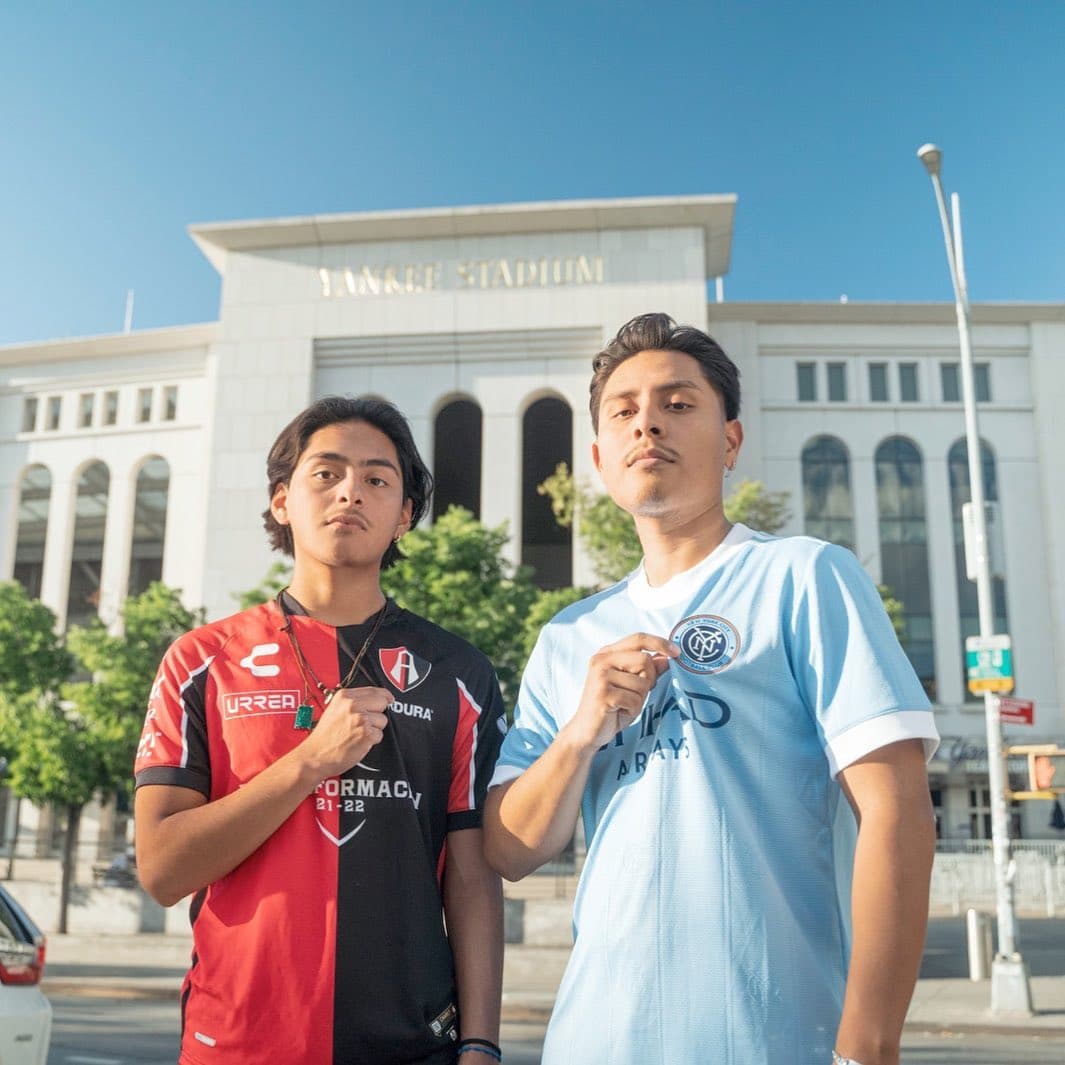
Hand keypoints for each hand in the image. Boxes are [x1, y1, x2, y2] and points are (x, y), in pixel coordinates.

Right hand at [299, 686, 391, 777]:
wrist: (314, 756)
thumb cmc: (324, 737)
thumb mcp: (335, 709)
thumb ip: (353, 701)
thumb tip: (378, 698)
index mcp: (345, 696)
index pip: (374, 690)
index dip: (384, 696)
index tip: (389, 699)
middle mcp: (353, 705)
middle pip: (382, 703)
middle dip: (378, 714)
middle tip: (365, 724)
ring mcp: (360, 719)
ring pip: (383, 721)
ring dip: (374, 729)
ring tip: (357, 735)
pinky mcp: (366, 734)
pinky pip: (379, 735)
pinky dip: (372, 741)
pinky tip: (358, 743)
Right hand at [565, 632, 677, 752]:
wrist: (586, 732)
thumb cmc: (611, 708)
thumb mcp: (633, 687)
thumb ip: (648, 670)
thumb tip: (666, 658)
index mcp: (607, 654)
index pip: (638, 638)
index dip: (659, 643)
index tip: (676, 652)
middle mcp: (602, 660)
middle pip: (645, 660)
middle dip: (649, 680)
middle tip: (635, 695)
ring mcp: (601, 676)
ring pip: (642, 683)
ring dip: (639, 699)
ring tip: (623, 705)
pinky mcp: (603, 693)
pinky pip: (635, 699)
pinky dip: (632, 710)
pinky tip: (618, 712)